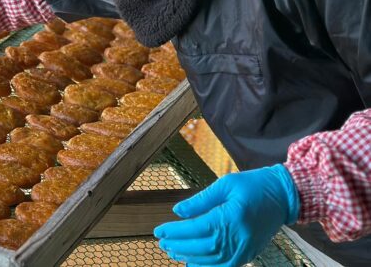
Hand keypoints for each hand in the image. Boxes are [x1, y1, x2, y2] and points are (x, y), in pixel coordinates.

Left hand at [154, 165, 299, 266]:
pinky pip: (226, 266)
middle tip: (162, 243)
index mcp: (231, 217)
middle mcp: (238, 237)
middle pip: (202, 247)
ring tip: (173, 252)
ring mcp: (245, 250)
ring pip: (212, 260)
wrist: (283, 196)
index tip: (159, 231)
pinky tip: (193, 263)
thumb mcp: (225, 184)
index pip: (197, 228)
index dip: (176, 232)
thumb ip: (201, 200)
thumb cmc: (252, 185)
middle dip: (180, 246)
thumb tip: (178, 211)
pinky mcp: (249, 254)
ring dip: (190, 257)